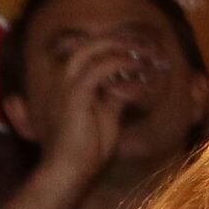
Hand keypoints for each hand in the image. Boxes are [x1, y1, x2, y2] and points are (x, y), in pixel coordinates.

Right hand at [4, 47, 151, 208]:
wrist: (69, 169)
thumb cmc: (87, 147)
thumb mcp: (106, 116)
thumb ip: (114, 97)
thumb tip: (131, 84)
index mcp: (66, 82)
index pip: (83, 48)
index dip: (110, 42)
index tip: (139, 46)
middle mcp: (62, 78)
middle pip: (88, 43)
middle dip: (119, 39)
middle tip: (147, 44)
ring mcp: (65, 85)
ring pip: (91, 49)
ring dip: (121, 47)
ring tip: (146, 52)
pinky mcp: (74, 96)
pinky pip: (99, 70)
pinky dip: (122, 66)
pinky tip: (140, 72)